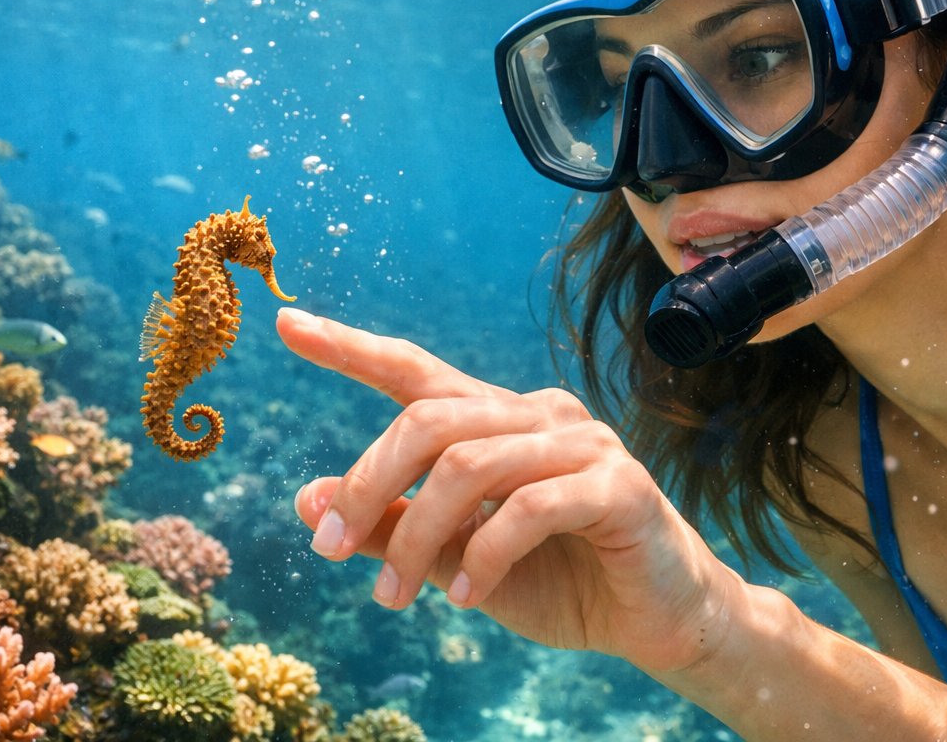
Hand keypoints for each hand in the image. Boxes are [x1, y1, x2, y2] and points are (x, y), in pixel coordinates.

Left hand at [276, 307, 745, 672]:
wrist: (657, 622)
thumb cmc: (557, 580)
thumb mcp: (455, 560)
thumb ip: (391, 528)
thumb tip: (307, 500)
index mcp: (497, 420)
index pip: (415, 370)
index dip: (351, 348)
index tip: (288, 325)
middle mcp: (536, 414)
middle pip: (427, 418)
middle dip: (366, 483)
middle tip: (329, 548)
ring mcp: (582, 443)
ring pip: (468, 464)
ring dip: (415, 536)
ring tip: (392, 595)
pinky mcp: (617, 485)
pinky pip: (529, 507)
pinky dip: (484, 555)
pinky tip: (465, 598)